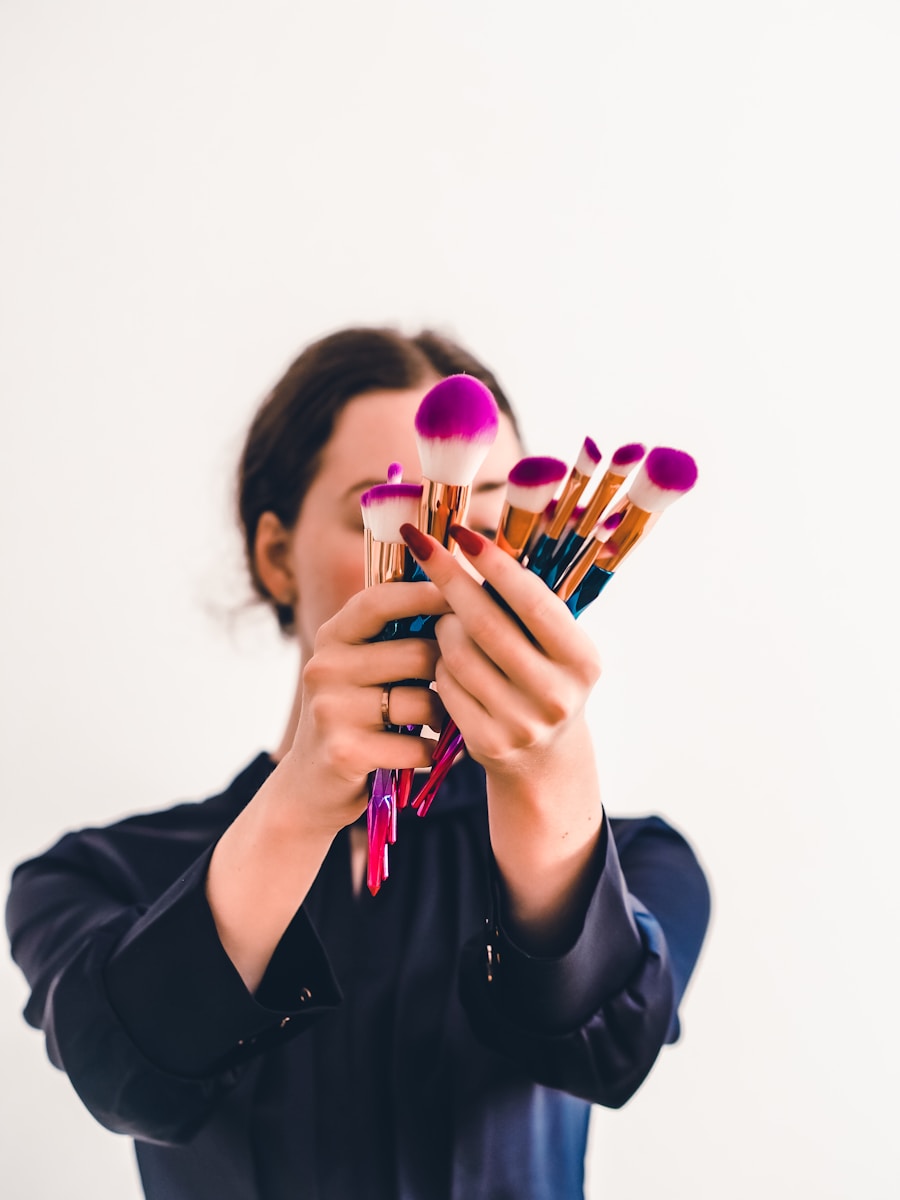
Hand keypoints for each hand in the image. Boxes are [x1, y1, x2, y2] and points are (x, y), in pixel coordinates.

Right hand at [289, 580, 448, 832]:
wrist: (312, 785)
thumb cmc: (356, 714)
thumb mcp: (362, 666)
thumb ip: (397, 632)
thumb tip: (463, 591)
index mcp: (333, 636)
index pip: (381, 600)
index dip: (426, 594)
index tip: (464, 598)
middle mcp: (325, 667)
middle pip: (418, 653)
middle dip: (450, 671)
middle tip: (458, 685)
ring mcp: (331, 710)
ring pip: (423, 702)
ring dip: (442, 716)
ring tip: (438, 721)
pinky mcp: (344, 752)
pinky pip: (416, 744)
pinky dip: (430, 750)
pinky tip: (423, 750)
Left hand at [400, 524, 600, 778]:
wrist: (544, 757)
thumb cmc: (543, 676)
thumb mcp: (555, 644)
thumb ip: (526, 604)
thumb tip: (474, 542)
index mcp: (582, 659)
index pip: (531, 601)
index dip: (493, 564)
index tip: (461, 532)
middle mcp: (556, 694)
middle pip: (485, 624)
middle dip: (450, 580)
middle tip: (426, 549)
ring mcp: (521, 723)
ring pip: (457, 653)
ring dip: (443, 626)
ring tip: (450, 621)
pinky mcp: (488, 743)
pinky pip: (445, 685)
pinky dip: (440, 665)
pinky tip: (449, 662)